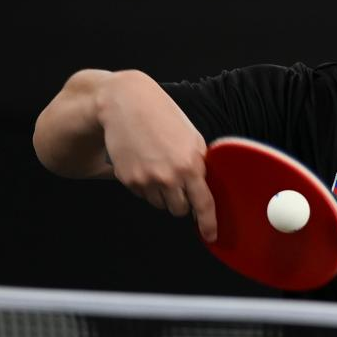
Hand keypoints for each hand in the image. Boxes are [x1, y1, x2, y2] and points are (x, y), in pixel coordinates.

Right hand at [98, 71, 217, 241]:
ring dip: (163, 194)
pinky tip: (144, 163)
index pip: (203, 203)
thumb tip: (205, 188)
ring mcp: (146, 180)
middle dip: (182, 202)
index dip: (208, 223)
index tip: (211, 234)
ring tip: (159, 166)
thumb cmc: (162, 116)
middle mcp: (169, 176)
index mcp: (190, 164)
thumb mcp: (191, 138)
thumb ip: (199, 164)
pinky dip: (145, 186)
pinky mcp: (127, 179)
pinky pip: (142, 194)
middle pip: (179, 210)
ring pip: (160, 204)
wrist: (126, 102)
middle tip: (178, 183)